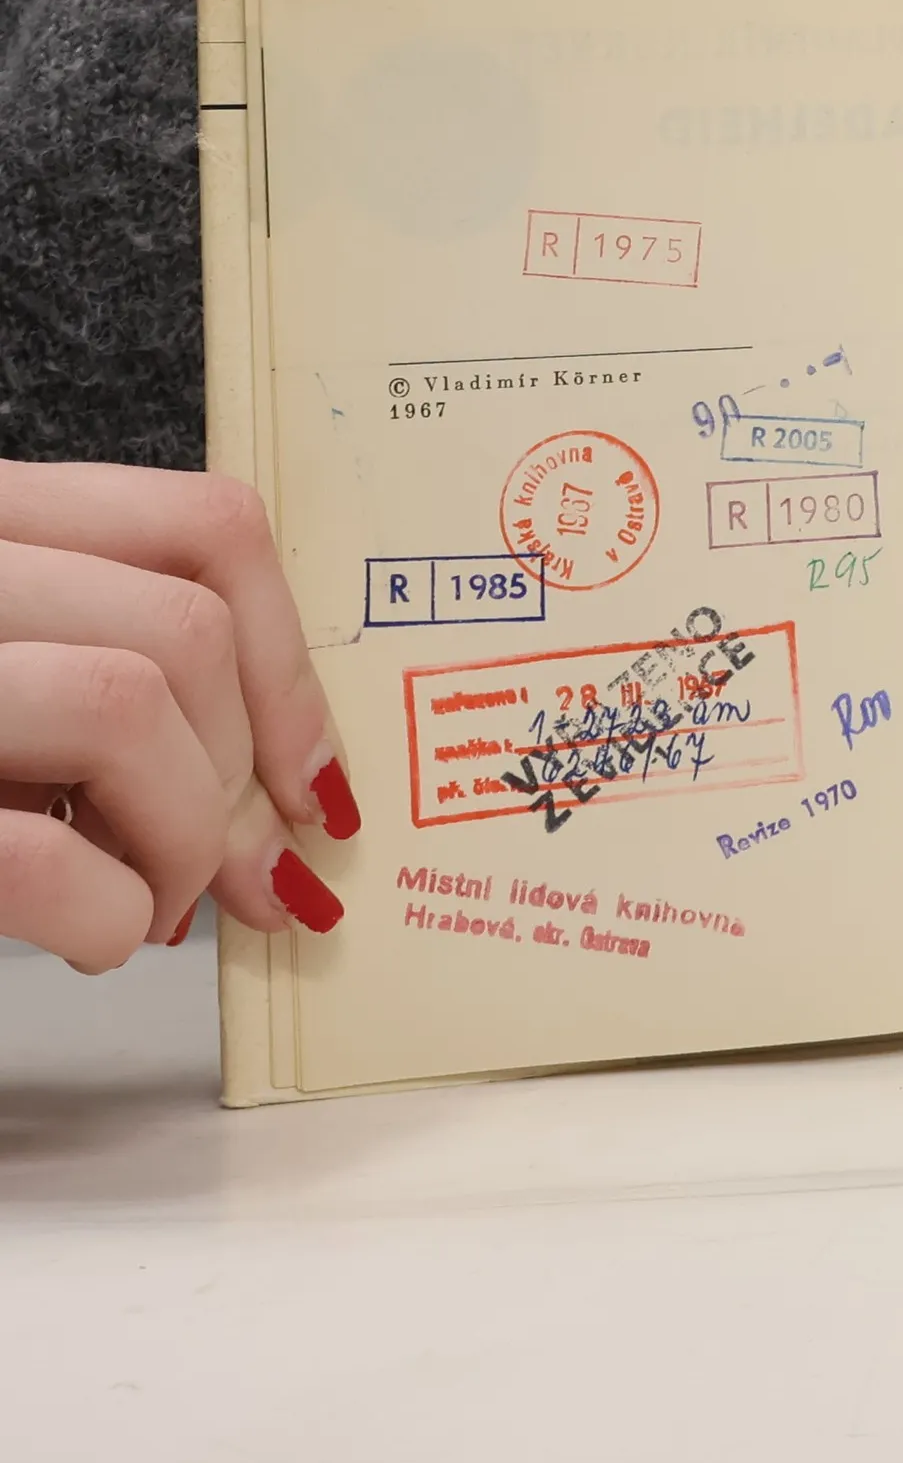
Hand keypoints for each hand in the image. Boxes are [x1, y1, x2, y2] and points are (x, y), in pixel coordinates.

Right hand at [0, 464, 356, 971]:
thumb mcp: (21, 667)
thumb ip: (122, 674)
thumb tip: (293, 787)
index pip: (207, 524)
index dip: (291, 662)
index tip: (313, 774)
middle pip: (185, 629)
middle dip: (244, 774)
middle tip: (242, 868)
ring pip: (128, 708)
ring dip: (183, 839)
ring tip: (152, 903)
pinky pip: (44, 854)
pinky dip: (112, 916)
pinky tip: (97, 937)